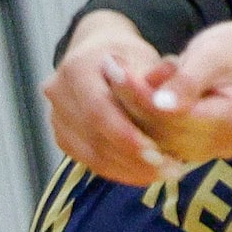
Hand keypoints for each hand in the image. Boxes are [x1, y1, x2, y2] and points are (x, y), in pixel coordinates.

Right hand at [44, 13, 184, 186]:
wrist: (101, 58)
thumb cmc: (128, 57)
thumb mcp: (146, 58)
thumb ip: (157, 74)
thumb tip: (175, 74)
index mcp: (77, 67)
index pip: (98, 110)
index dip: (126, 135)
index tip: (159, 154)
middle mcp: (58, 91)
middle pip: (93, 136)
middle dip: (133, 158)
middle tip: (170, 170)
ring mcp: (56, 116)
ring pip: (91, 155)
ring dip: (130, 170)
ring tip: (165, 174)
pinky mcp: (62, 136)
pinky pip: (89, 161)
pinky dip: (119, 171)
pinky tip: (146, 174)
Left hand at [113, 22, 231, 170]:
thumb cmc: (230, 50)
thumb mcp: (211, 55)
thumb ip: (187, 82)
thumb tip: (162, 105)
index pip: (176, 117)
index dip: (143, 96)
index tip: (116, 70)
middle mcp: (223, 144)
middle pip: (164, 132)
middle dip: (132, 101)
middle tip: (108, 70)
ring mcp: (209, 151)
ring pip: (156, 139)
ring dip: (130, 110)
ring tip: (112, 77)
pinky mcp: (194, 150)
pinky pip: (159, 139)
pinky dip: (139, 117)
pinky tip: (123, 92)